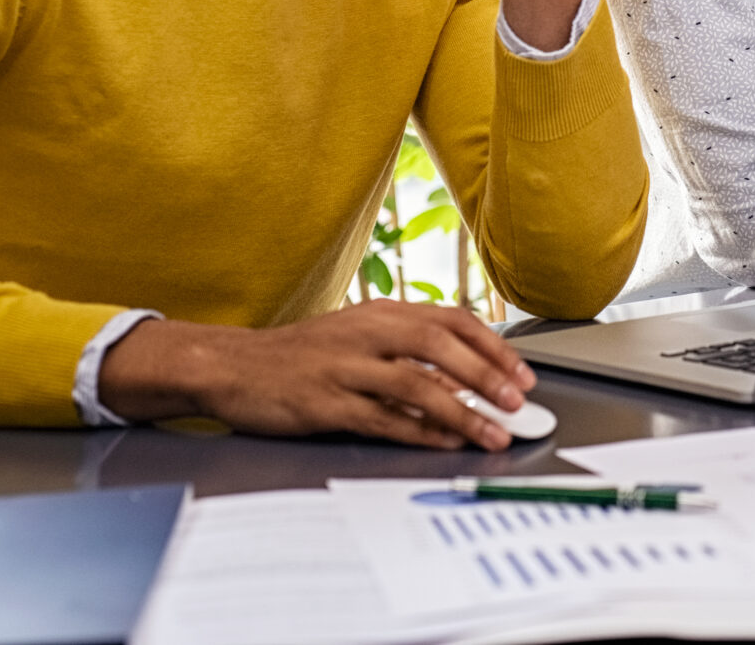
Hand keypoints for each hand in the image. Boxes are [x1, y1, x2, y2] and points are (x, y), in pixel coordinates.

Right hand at [95, 301, 537, 449]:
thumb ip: (406, 350)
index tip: (522, 372)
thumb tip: (466, 375)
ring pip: (416, 385)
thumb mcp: (358, 336)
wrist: (233, 366)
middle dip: (486, 374)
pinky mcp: (324, 403)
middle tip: (516, 401)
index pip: (450, 319)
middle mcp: (366, 333)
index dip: (492, 346)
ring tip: (491, 432)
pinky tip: (442, 442)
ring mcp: (345, 367)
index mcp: (380, 313)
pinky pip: (381, 418)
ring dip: (461, 411)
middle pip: (439, 346)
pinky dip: (417, 432)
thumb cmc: (301, 355)